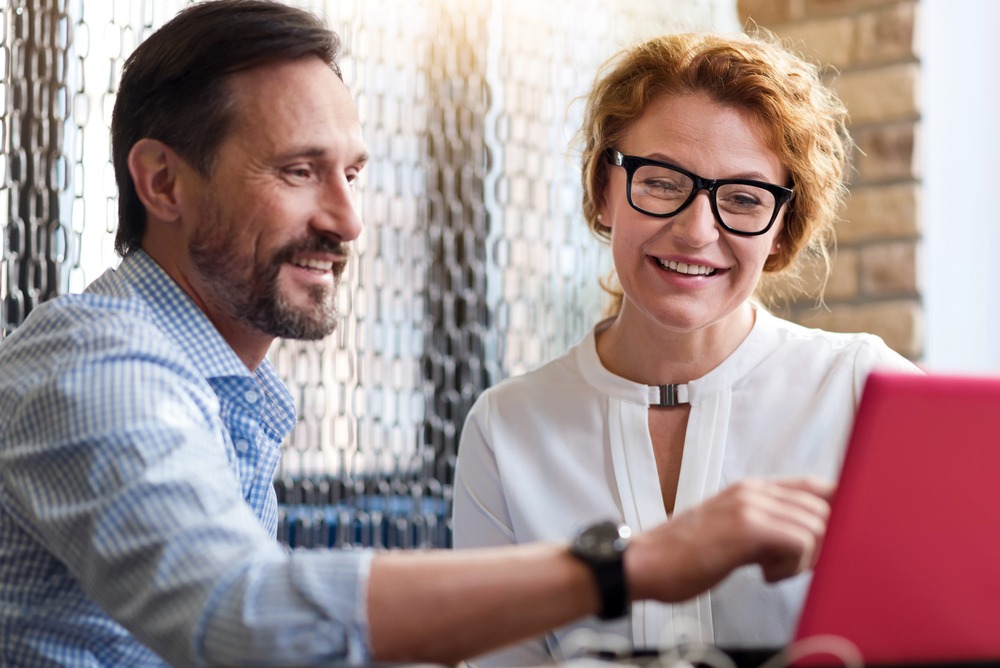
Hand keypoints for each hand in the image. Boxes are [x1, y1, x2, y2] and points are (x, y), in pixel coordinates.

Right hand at [624, 477, 832, 602]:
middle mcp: (753, 491)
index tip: (839, 535)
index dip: (837, 507)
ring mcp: (750, 505)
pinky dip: (794, 565)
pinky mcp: (746, 526)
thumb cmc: (684, 556)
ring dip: (806, 558)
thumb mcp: (731, 533)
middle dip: (824, 544)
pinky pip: (800, 540)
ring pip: (817, 524)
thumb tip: (809, 540)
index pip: (813, 486)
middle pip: (823, 507)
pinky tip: (766, 574)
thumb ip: (767, 528)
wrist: (645, 563)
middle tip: (798, 566)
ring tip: (773, 571)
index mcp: (751, 489)